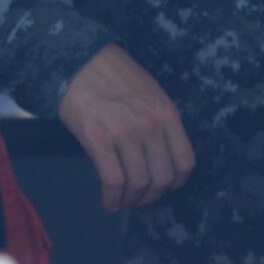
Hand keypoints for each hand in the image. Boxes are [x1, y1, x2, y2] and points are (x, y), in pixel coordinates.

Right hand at [56, 45, 194, 211]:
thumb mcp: (150, 93)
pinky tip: (107, 202)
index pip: (185, 163)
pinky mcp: (99, 140)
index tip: (162, 187)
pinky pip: (113, 180)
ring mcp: (126, 134)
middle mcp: (152, 127)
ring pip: (138, 184)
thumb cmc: (113, 75)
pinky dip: (111, 198)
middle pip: (162, 179)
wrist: (79, 61)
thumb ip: (158, 122)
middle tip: (139, 199)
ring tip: (121, 201)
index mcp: (167, 115)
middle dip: (151, 196)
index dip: (175, 183)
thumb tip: (156, 156)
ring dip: (130, 200)